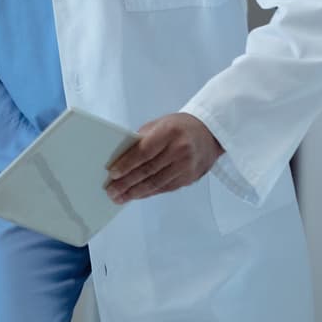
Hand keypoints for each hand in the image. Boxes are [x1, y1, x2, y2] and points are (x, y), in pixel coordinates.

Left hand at [106, 113, 225, 203]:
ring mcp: (186, 166)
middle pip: (148, 170)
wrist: (210, 133)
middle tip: (111, 190)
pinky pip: (166, 188)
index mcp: (169, 133)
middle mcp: (180, 150)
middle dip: (127, 183)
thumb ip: (141, 139)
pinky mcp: (190, 178)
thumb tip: (119, 158)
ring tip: (120, 197)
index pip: (143, 152)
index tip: (112, 174)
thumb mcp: (159, 124)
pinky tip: (137, 195)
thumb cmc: (179, 127)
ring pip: (157, 183)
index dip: (127, 164)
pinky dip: (149, 193)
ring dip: (136, 192)